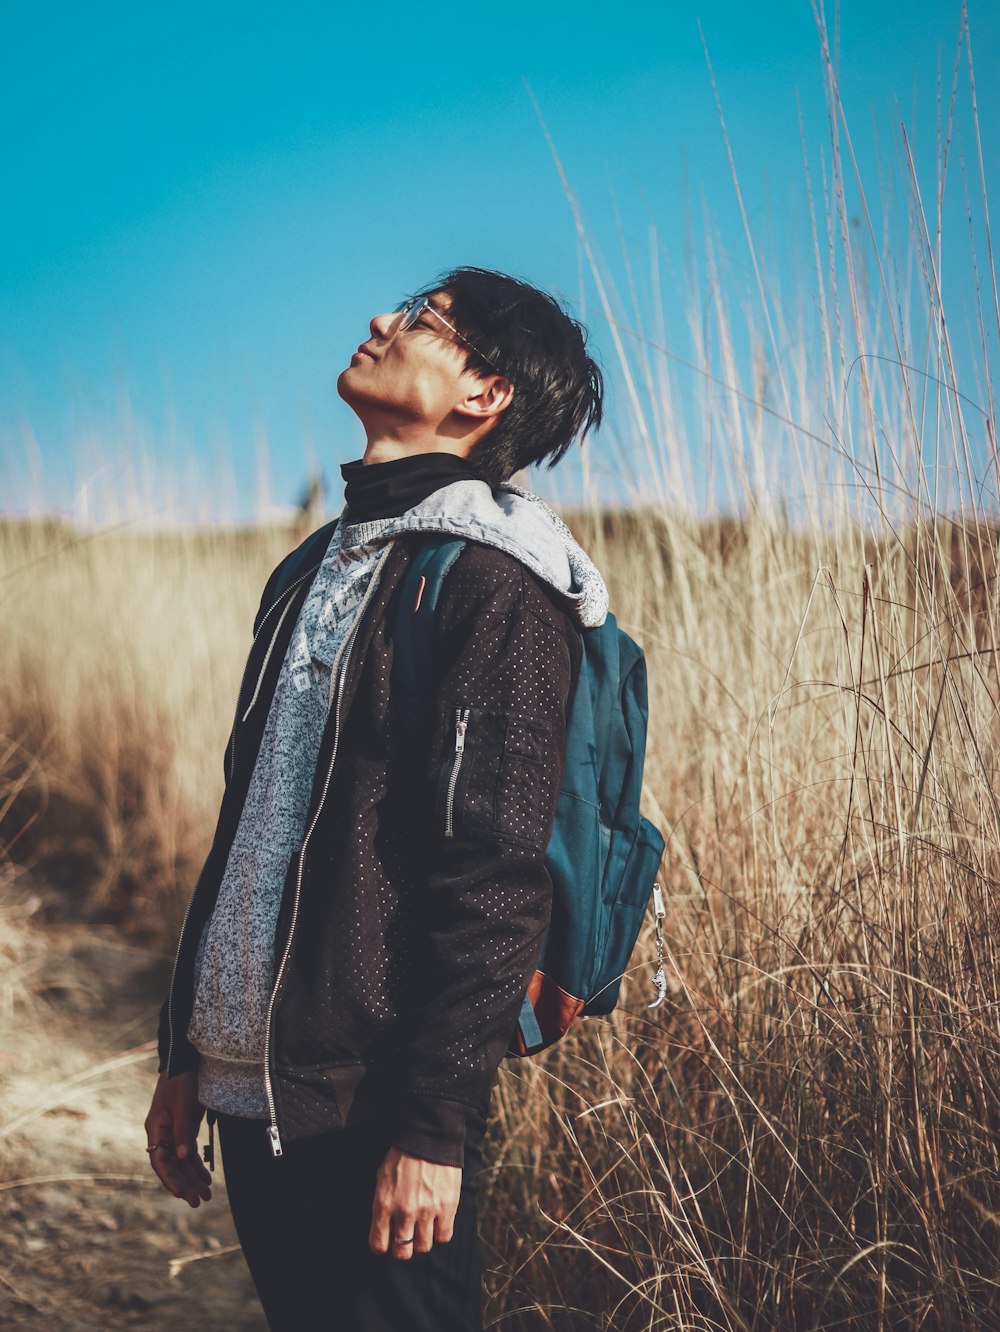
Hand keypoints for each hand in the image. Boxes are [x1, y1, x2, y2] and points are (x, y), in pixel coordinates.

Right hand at [144, 1070, 212, 1207]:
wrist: (185, 1062)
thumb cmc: (181, 1081)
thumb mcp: (183, 1105)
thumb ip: (183, 1131)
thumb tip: (184, 1157)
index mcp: (156, 1128)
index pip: (160, 1161)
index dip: (170, 1178)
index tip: (181, 1194)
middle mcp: (162, 1134)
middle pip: (172, 1165)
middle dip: (185, 1184)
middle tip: (199, 1202)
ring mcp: (173, 1132)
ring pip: (182, 1161)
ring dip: (192, 1178)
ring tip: (206, 1195)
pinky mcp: (184, 1129)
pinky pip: (189, 1153)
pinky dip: (197, 1165)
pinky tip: (205, 1178)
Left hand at [369, 1146, 461, 1259]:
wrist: (428, 1137)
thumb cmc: (402, 1156)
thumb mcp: (381, 1179)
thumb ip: (382, 1205)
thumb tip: (384, 1227)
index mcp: (384, 1204)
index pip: (378, 1244)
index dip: (382, 1246)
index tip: (387, 1241)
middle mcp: (404, 1212)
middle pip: (402, 1252)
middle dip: (402, 1248)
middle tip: (406, 1237)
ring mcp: (427, 1211)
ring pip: (423, 1248)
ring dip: (422, 1240)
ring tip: (423, 1228)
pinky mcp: (447, 1207)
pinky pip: (443, 1237)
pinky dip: (440, 1233)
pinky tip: (437, 1222)